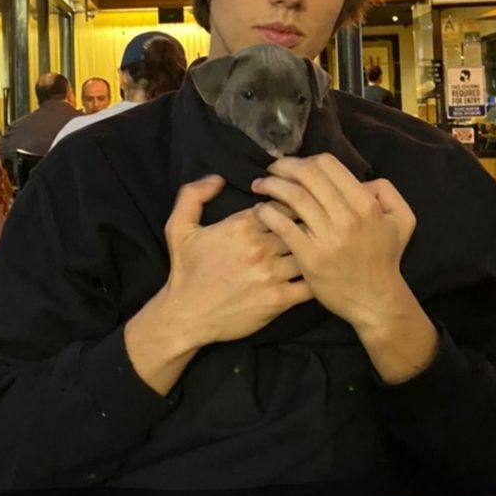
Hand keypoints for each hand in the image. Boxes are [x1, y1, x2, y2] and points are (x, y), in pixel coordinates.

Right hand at [124, 174, 309, 395]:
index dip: (291, 205)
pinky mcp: (278, 299)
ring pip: (307, 251)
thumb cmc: (185, 271)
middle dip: (307, 224)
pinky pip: (309, 284)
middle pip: (299, 225)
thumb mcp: (178, 227)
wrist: (186, 316)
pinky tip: (316, 275)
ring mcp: (270, 274)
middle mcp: (258, 247)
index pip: (281, 204)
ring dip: (314, 250)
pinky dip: (316, 277)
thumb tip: (217, 178)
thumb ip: (193, 195)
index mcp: (240, 225)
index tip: (293, 210)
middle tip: (313, 228)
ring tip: (318, 249)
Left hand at [250, 154, 416, 332]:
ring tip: (259, 186)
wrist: (375, 300)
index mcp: (365, 203)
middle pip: (306, 175)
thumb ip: (385, 191)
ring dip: (270, 186)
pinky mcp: (309, 256)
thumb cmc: (385, 257)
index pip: (327, 164)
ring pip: (292, 196)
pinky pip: (282, 225)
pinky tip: (259, 211)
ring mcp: (327, 237)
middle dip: (283, 168)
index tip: (294, 166)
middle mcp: (346, 216)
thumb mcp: (401, 219)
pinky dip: (266, 212)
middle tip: (270, 171)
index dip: (305, 159)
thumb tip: (361, 180)